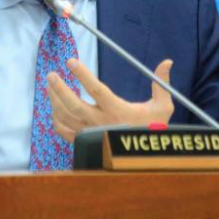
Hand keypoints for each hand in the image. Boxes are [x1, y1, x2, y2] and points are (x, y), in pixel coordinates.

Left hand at [47, 58, 173, 142]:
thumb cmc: (152, 128)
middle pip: (74, 105)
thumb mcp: (162, 107)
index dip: (82, 74)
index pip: (96, 90)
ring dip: (55, 100)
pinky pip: (63, 131)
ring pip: (65, 117)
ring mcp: (90, 133)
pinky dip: (56, 118)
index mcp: (117, 111)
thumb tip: (168, 61)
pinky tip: (55, 106)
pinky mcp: (84, 141)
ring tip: (50, 85)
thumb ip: (161, 82)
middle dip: (60, 88)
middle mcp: (101, 122)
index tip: (71, 61)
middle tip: (51, 74)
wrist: (145, 157)